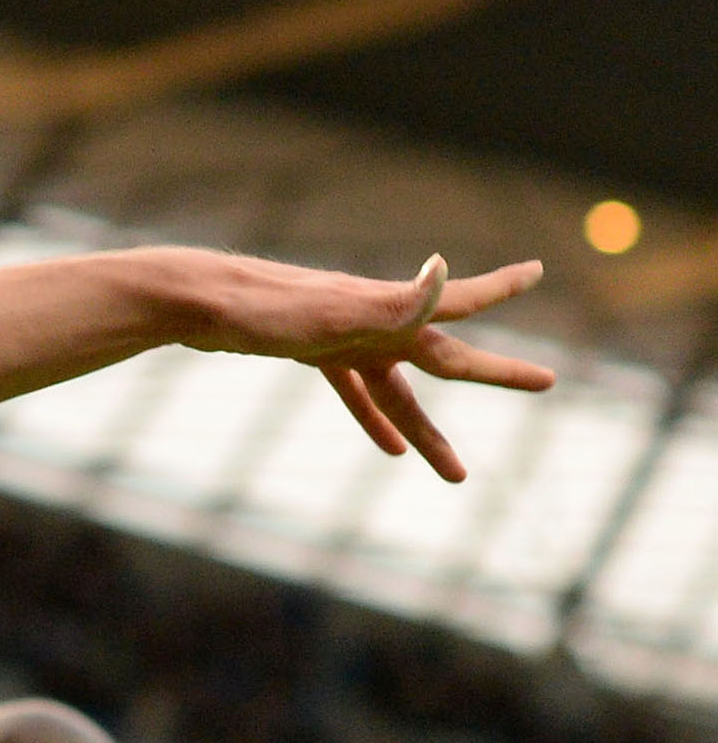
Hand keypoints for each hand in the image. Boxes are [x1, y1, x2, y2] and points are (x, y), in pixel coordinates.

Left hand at [182, 251, 552, 481]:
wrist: (193, 302)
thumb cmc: (261, 308)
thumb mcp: (331, 313)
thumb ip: (392, 303)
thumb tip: (441, 269)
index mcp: (385, 310)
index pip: (458, 302)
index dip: (500, 287)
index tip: (538, 268)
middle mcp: (372, 321)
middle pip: (444, 359)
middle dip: (494, 374)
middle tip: (550, 381)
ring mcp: (342, 338)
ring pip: (398, 391)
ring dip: (427, 430)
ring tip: (458, 474)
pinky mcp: (310, 351)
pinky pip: (353, 390)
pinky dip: (372, 418)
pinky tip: (388, 450)